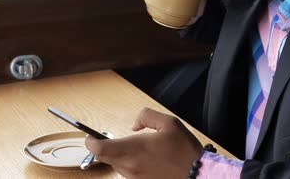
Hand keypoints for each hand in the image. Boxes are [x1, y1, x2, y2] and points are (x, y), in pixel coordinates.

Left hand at [85, 107, 202, 178]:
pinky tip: (149, 160)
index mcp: (133, 149)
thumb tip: (134, 124)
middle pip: (105, 157)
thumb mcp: (169, 123)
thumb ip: (146, 116)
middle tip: (121, 139)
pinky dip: (132, 165)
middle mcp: (130, 166)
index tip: (92, 135)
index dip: (91, 140)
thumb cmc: (184, 151)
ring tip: (142, 150)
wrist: (198, 176)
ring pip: (117, 165)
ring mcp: (134, 178)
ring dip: (122, 156)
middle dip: (108, 147)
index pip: (98, 148)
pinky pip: (129, 173)